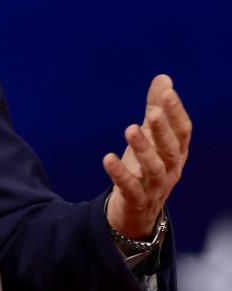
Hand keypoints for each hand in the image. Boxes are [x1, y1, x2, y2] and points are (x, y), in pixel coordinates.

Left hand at [103, 74, 191, 237]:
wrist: (138, 212)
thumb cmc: (146, 168)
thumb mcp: (152, 138)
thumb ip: (157, 108)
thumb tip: (164, 78)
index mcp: (177, 152)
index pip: (183, 131)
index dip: (176, 113)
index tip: (168, 93)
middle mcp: (171, 169)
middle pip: (171, 149)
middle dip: (162, 130)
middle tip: (151, 112)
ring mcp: (156, 187)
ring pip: (154, 168)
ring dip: (143, 149)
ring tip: (129, 129)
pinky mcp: (137, 200)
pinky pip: (130, 187)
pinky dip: (120, 174)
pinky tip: (107, 158)